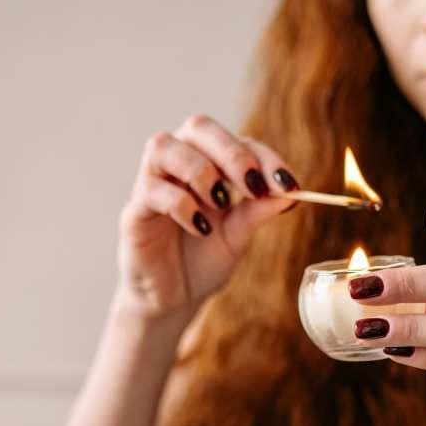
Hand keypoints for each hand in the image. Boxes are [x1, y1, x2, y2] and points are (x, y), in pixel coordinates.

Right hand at [116, 115, 297, 319]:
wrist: (174, 298)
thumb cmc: (203, 260)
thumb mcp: (238, 235)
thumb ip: (258, 212)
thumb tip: (291, 192)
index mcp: (209, 164)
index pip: (237, 141)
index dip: (265, 157)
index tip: (289, 185)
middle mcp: (178, 164)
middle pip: (197, 127)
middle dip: (231, 152)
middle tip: (254, 186)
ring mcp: (151, 184)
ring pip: (163, 146)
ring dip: (199, 170)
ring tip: (220, 202)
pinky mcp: (134, 212)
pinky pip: (151, 190)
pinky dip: (181, 204)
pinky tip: (201, 228)